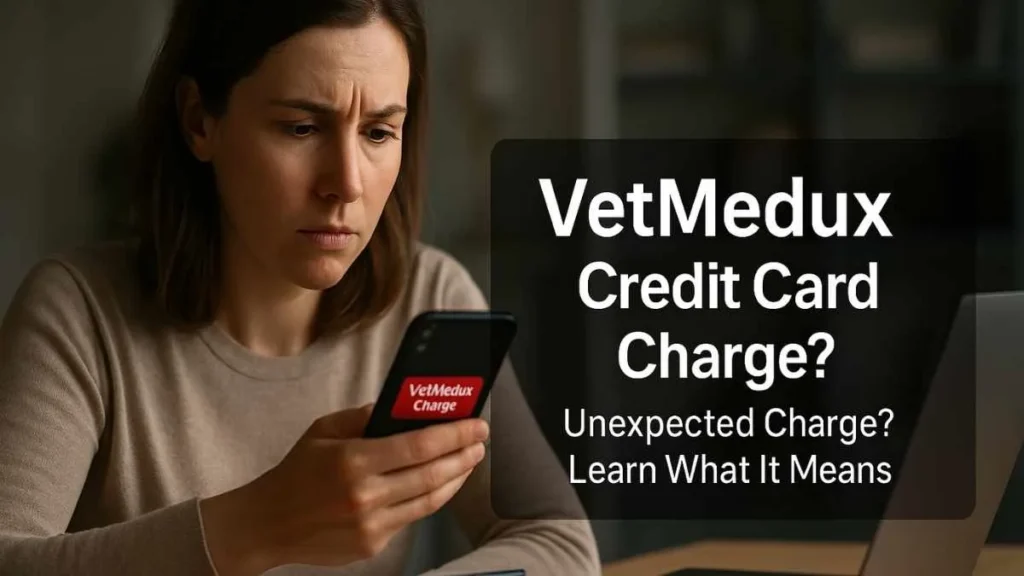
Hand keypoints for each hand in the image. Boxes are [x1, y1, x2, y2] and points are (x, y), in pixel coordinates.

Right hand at [199, 404, 488, 574]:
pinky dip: (431, 498)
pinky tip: (442, 483)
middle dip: (464, 455)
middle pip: (432, 474)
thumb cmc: (297, 471)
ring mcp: (370, 524)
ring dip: (456, 478)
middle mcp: (365, 495)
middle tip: (481, 441)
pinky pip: (412, 517)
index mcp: (353, 460)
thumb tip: (403, 407)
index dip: (454, 434)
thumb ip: (363, 416)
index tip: (476, 424)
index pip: (419, 445)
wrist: (268, 523)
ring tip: (469, 460)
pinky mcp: (372, 544)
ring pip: (429, 500)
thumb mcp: (324, 430)